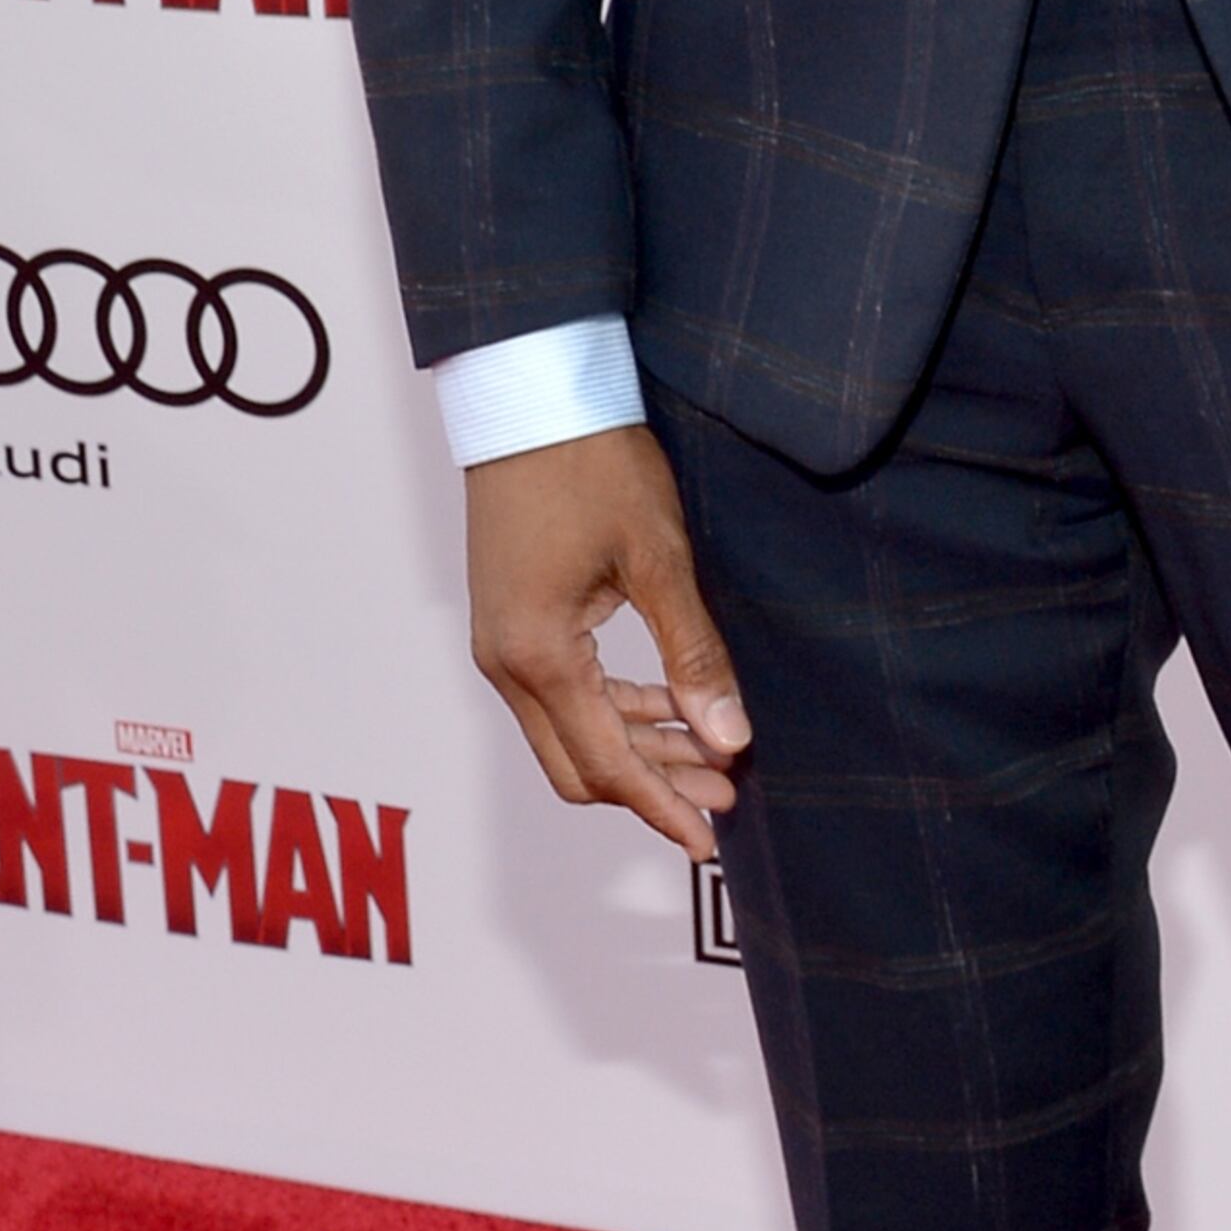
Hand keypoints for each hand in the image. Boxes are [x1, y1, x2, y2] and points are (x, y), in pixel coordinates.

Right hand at [463, 423, 749, 862]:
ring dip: (638, 749)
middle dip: (653, 788)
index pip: (606, 764)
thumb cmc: (590, 461)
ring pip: (569, 733)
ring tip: (712, 752)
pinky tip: (668, 702)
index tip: (712, 837)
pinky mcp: (509, 621)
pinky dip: (614, 710)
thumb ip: (693, 653)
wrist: (526, 392)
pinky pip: (560, 695)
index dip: (662, 806)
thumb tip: (730, 736)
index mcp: (538, 655)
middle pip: (579, 766)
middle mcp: (505, 663)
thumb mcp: (658, 558)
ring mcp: (500, 644)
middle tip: (725, 795)